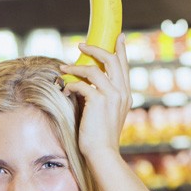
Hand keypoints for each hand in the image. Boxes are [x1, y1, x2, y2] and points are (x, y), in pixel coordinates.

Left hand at [60, 34, 131, 161]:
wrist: (102, 154)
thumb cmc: (100, 138)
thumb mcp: (106, 115)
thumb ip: (103, 99)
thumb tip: (86, 86)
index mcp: (126, 95)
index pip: (124, 66)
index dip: (121, 49)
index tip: (118, 36)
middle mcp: (122, 92)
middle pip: (112, 59)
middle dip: (95, 49)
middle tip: (81, 45)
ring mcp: (112, 96)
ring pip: (94, 69)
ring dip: (76, 67)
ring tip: (64, 68)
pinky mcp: (98, 101)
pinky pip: (82, 84)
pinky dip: (71, 85)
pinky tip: (65, 90)